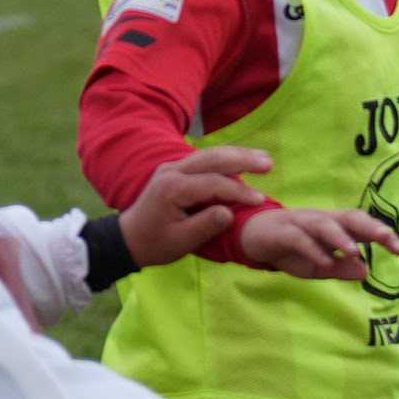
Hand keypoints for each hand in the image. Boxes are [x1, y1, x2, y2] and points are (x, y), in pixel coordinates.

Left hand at [116, 142, 269, 267]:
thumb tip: (230, 213)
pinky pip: (204, 159)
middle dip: (242, 159)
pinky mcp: (176, 169)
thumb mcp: (181, 242)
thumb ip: (205, 226)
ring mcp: (173, 167)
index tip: (260, 201)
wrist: (130, 237)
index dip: (238, 192)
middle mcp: (171, 171)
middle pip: (212, 158)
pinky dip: (226, 159)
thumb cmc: (156, 243)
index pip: (212, 184)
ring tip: (263, 158)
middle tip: (269, 163)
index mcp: (172, 189)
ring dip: (237, 154)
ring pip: (209, 154)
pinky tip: (244, 161)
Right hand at [229, 203, 398, 278]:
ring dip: (341, 237)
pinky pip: (298, 238)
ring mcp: (300, 223)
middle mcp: (321, 220)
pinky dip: (312, 249)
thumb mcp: (317, 266)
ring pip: (324, 224)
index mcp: (334, 226)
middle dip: (370, 226)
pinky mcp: (281, 231)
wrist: (251, 237)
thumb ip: (340, 268)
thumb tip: (366, 271)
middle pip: (348, 217)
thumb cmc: (290, 250)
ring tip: (355, 251)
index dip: (382, 233)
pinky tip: (323, 262)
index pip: (362, 225)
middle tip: (388, 240)